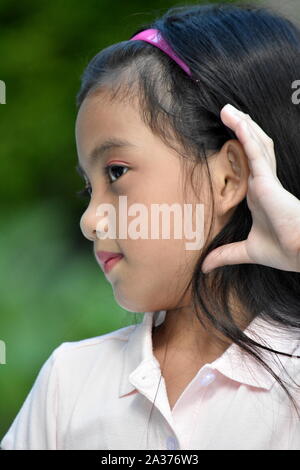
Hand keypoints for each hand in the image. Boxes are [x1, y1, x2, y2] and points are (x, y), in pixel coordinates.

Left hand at [201, 103, 299, 273]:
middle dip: (241, 128)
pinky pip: (255, 153)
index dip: (240, 147)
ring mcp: (266, 179)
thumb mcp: (246, 252)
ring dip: (242, 124)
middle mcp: (262, 182)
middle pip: (252, 148)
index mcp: (258, 194)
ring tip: (227, 109)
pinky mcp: (267, 181)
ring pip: (254, 144)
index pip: (248, 164)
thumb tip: (203, 268)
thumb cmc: (283, 251)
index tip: (227, 135)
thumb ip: (225, 255)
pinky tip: (237, 120)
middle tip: (226, 112)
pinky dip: (246, 135)